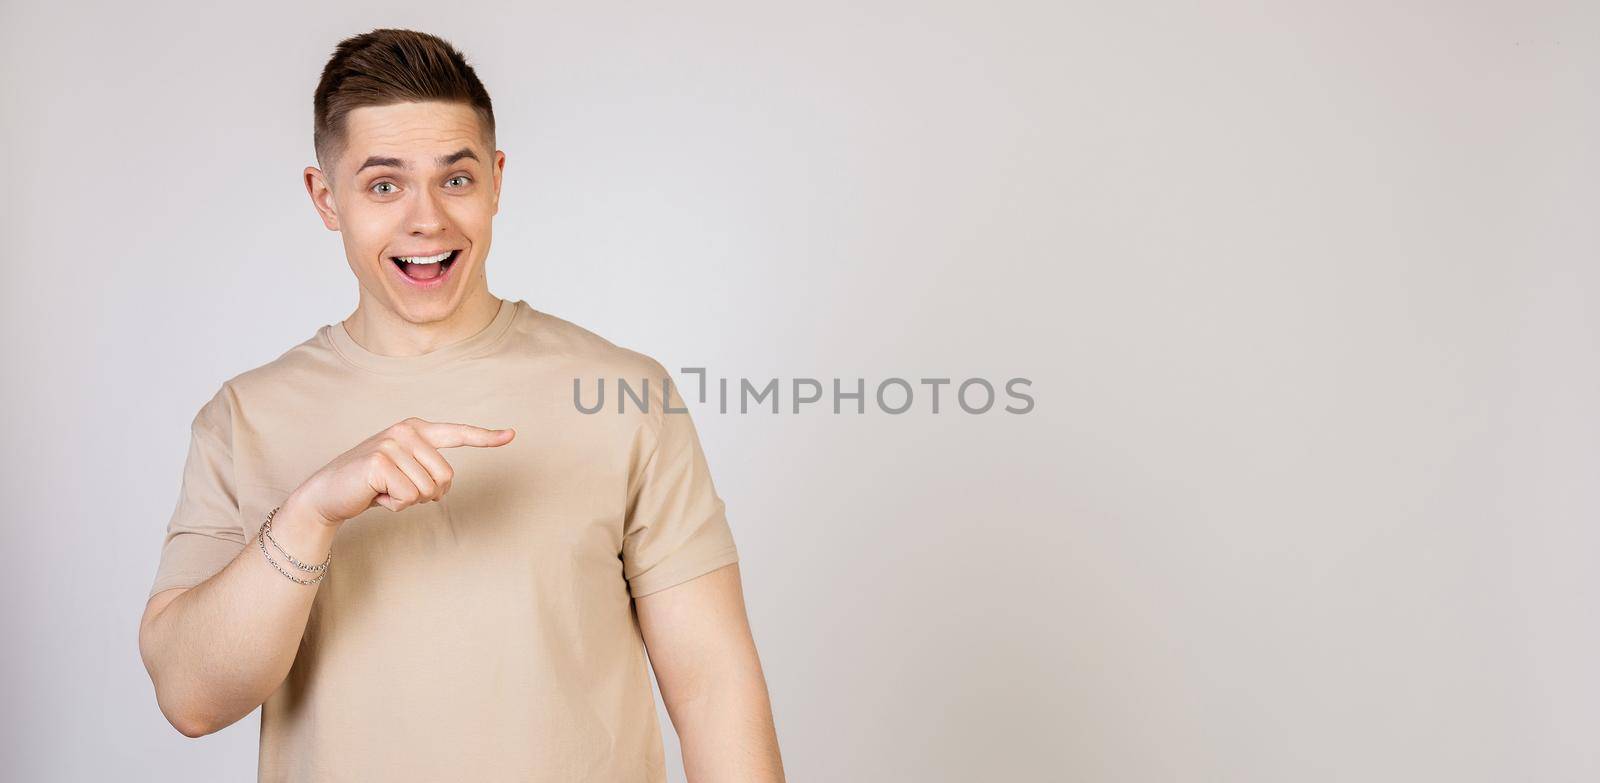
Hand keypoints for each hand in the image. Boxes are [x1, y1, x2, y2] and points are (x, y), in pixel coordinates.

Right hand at [286, 417, 515, 525]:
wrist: (328, 493)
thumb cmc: (371, 485)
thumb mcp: (404, 473)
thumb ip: (427, 471)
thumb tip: (445, 485)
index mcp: (416, 429)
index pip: (457, 433)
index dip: (485, 437)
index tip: (511, 435)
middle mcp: (406, 430)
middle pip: (446, 477)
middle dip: (428, 495)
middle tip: (399, 491)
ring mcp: (392, 443)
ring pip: (428, 489)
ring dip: (408, 500)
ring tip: (384, 490)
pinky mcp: (380, 460)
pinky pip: (409, 497)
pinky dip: (395, 505)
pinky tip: (375, 494)